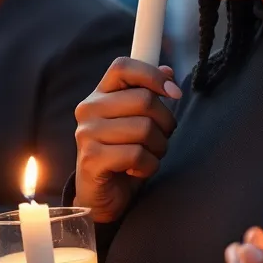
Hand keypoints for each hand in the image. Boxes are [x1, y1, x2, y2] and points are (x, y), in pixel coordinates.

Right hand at [73, 57, 181, 223]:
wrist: (101, 196)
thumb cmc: (122, 155)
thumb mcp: (138, 121)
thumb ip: (148, 94)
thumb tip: (167, 70)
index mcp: (99, 94)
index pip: (123, 67)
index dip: (153, 76)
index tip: (175, 94)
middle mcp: (88, 109)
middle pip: (144, 100)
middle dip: (165, 123)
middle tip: (160, 138)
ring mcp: (87, 134)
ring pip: (144, 129)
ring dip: (158, 148)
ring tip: (148, 156)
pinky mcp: (91, 158)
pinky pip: (137, 155)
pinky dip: (148, 166)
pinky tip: (137, 170)